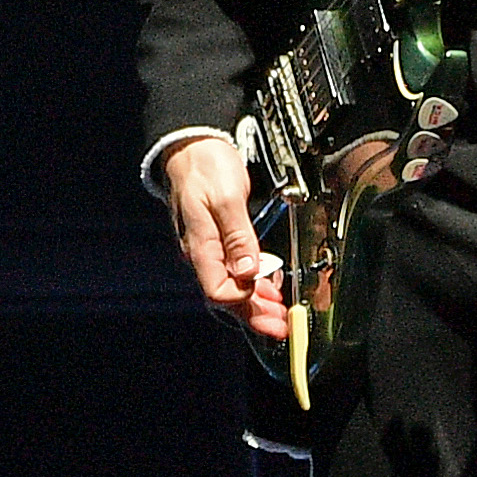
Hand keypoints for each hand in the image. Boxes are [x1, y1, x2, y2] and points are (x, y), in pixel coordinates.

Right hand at [164, 134, 285, 341]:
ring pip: (233, 286)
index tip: (276, 309)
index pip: (221, 291)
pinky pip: (234, 271)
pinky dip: (253, 282)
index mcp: (201, 247)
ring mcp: (209, 248)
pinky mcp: (218, 241)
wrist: (192, 148)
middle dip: (256, 315)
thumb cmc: (206, 168)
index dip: (248, 303)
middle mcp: (202, 253)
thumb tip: (248, 271)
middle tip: (285, 328)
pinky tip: (269, 287)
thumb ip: (239, 237)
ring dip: (257, 302)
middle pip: (228, 296)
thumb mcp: (227, 198)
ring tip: (282, 314)